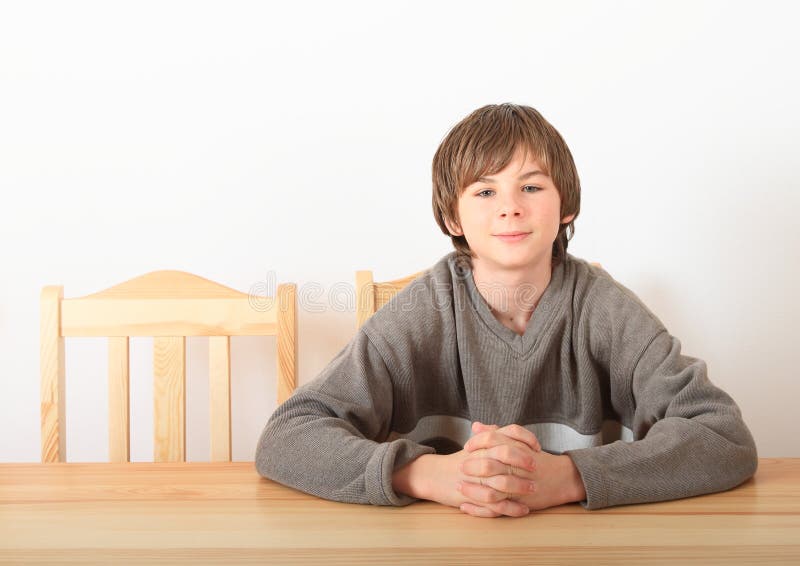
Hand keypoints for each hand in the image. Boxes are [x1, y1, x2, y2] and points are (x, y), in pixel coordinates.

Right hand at [391, 445, 534, 517]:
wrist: (433, 476)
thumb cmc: (456, 461)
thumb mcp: (472, 447)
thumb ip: (487, 436)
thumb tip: (501, 428)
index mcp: (481, 445)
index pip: (506, 434)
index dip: (524, 439)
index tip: (536, 447)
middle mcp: (479, 459)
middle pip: (505, 455)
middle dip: (523, 461)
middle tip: (536, 467)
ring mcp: (476, 479)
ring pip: (502, 482)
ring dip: (520, 487)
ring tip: (533, 489)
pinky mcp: (474, 498)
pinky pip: (496, 505)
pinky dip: (511, 509)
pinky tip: (523, 510)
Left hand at [459, 422, 585, 516]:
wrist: (562, 478)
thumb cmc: (536, 459)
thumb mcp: (518, 442)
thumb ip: (496, 433)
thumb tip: (475, 426)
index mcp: (517, 447)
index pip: (492, 440)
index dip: (476, 442)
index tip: (466, 447)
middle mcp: (518, 466)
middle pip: (490, 464)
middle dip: (472, 466)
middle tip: (460, 468)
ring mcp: (519, 485)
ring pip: (492, 488)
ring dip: (473, 489)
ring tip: (459, 488)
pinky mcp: (520, 502)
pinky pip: (497, 507)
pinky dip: (479, 509)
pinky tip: (466, 506)